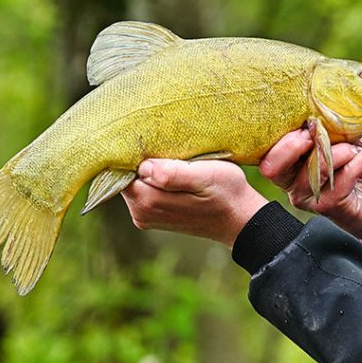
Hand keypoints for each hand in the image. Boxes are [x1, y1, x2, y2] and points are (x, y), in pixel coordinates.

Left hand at [121, 159, 268, 247]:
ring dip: (151, 169)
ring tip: (177, 161)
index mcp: (148, 201)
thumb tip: (144, 167)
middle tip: (171, 150)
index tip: (157, 143)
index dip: (136, 152)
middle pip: (127, 175)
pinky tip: (176, 173)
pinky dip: (156, 178)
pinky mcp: (153, 215)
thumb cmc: (227, 193)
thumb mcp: (206, 176)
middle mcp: (140, 212)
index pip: (122, 169)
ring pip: (136, 182)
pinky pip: (144, 189)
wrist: (240, 219)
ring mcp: (145, 216)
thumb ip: (173, 173)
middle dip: (143, 160)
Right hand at [259, 129, 361, 257]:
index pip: (267, 151)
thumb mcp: (345, 137)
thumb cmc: (361, 165)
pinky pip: (344, 176)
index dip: (280, 133)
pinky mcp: (329, 207)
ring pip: (315, 168)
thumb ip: (331, 125)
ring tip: (359, 146)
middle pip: (273, 166)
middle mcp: (292, 183)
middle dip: (294, 144)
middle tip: (317, 130)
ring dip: (342, 150)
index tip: (306, 118)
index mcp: (288, 163)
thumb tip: (326, 104)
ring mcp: (308, 198)